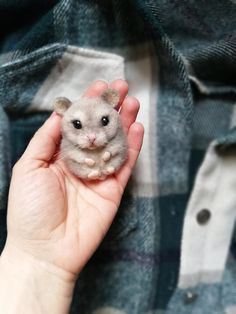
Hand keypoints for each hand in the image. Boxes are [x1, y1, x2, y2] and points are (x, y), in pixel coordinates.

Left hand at [3, 79, 143, 276]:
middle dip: (110, 108)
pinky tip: (137, 128)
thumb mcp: (29, 166)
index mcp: (60, 155)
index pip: (77, 124)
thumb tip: (61, 115)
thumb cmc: (30, 208)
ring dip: (124, 122)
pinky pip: (125, 165)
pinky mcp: (113, 190)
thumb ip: (46, 139)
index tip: (99, 86)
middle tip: (121, 88)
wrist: (45, 249)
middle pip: (99, 129)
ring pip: (115, 143)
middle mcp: (81, 161)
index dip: (88, 104)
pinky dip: (133, 147)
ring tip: (132, 103)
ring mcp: (98, 175)